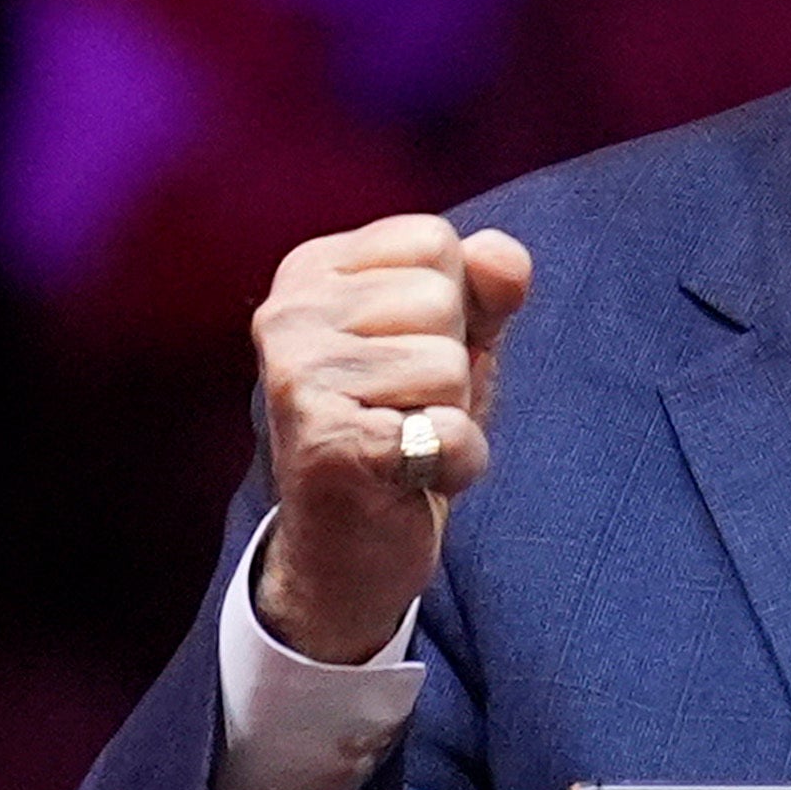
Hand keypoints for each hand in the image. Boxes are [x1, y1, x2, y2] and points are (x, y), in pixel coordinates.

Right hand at [250, 216, 532, 661]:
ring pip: (448, 364)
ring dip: (451, 415)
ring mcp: (297, 379)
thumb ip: (484, 285)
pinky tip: (411, 478)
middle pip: (442, 297)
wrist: (348, 551)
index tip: (408, 354)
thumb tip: (504, 258)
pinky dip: (456, 463)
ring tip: (404, 439)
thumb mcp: (453, 338)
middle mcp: (286, 314)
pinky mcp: (326, 446)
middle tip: (405, 407)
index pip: (432, 239)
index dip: (454, 305)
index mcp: (310, 270)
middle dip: (450, 362)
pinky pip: (450, 432)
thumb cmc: (403, 425)